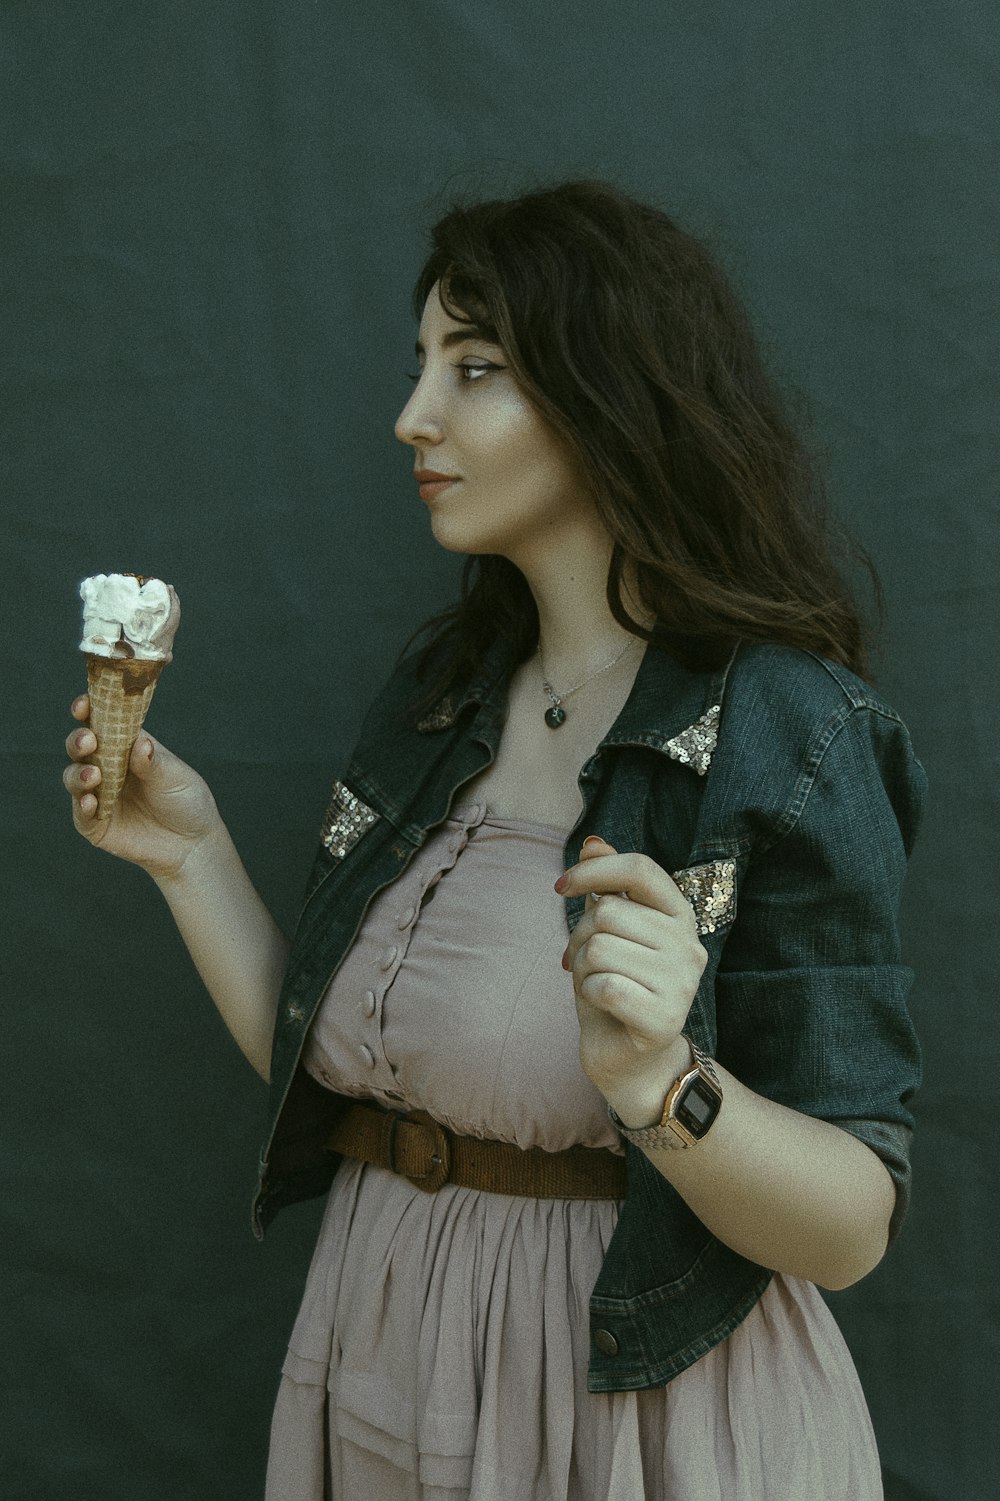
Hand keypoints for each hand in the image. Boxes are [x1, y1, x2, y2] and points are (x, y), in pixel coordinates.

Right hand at [63, 694, 219, 879]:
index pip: (102, 722)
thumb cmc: (186, 800)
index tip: (84, 704)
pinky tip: (91, 802)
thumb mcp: (175, 776)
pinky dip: (82, 806)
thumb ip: (154, 762)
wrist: (192, 843)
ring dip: (79, 775)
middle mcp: (107, 767)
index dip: (88, 711)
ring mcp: (98, 794)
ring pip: (73, 778)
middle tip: (89, 742)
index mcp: (126, 746)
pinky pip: (80, 814)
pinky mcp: (95, 824)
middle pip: (80, 747)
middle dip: (78, 741)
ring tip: (94, 777)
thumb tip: (141, 743)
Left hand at [557, 835, 706, 1124]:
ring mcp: (683, 984)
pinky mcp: (665, 1018)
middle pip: (608, 913)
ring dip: (584, 969)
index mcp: (680, 916)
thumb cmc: (617, 987)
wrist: (630, 1059)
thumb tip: (594, 841)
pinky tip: (603, 1006)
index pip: (640, 870)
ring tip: (599, 985)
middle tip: (588, 963)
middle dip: (582, 937)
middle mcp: (689, 946)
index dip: (594, 870)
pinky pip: (604, 986)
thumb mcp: (608, 932)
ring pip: (601, 949)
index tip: (561, 887)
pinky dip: (588, 995)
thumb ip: (607, 887)